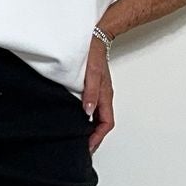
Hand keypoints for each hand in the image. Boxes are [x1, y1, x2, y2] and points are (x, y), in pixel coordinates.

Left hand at [81, 35, 113, 152]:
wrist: (95, 37)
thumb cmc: (94, 53)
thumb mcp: (92, 73)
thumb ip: (90, 93)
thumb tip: (88, 111)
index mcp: (105, 95)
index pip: (106, 123)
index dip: (97, 137)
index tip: (87, 147)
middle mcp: (104, 96)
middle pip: (103, 123)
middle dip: (95, 137)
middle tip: (84, 148)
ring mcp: (100, 93)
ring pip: (99, 116)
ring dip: (92, 129)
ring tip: (81, 138)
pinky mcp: (94, 88)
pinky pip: (94, 108)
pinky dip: (88, 119)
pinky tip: (79, 120)